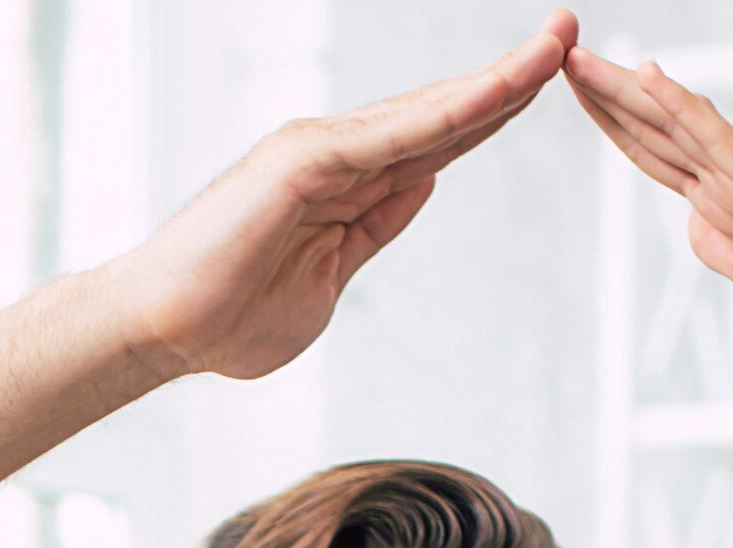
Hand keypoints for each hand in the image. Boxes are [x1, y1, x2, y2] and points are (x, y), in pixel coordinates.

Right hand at [103, 21, 577, 382]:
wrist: (163, 330)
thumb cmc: (227, 315)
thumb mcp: (329, 279)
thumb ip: (376, 228)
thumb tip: (424, 185)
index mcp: (350, 183)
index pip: (440, 141)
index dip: (496, 110)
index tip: (550, 79)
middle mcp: (340, 153)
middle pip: (445, 112)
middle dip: (512, 75)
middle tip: (569, 32)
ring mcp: (322, 151)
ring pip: (428, 112)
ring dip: (495, 79)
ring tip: (554, 43)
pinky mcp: (304, 162)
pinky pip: (392, 136)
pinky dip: (446, 113)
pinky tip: (495, 91)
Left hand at [569, 50, 732, 372]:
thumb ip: (724, 251)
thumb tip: (695, 225)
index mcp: (722, 209)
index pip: (655, 155)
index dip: (613, 124)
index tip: (574, 95)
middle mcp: (730, 186)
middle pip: (655, 131)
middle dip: (605, 96)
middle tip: (561, 55)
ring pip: (674, 126)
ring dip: (625, 90)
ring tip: (580, 58)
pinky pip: (717, 142)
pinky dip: (682, 107)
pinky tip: (651, 76)